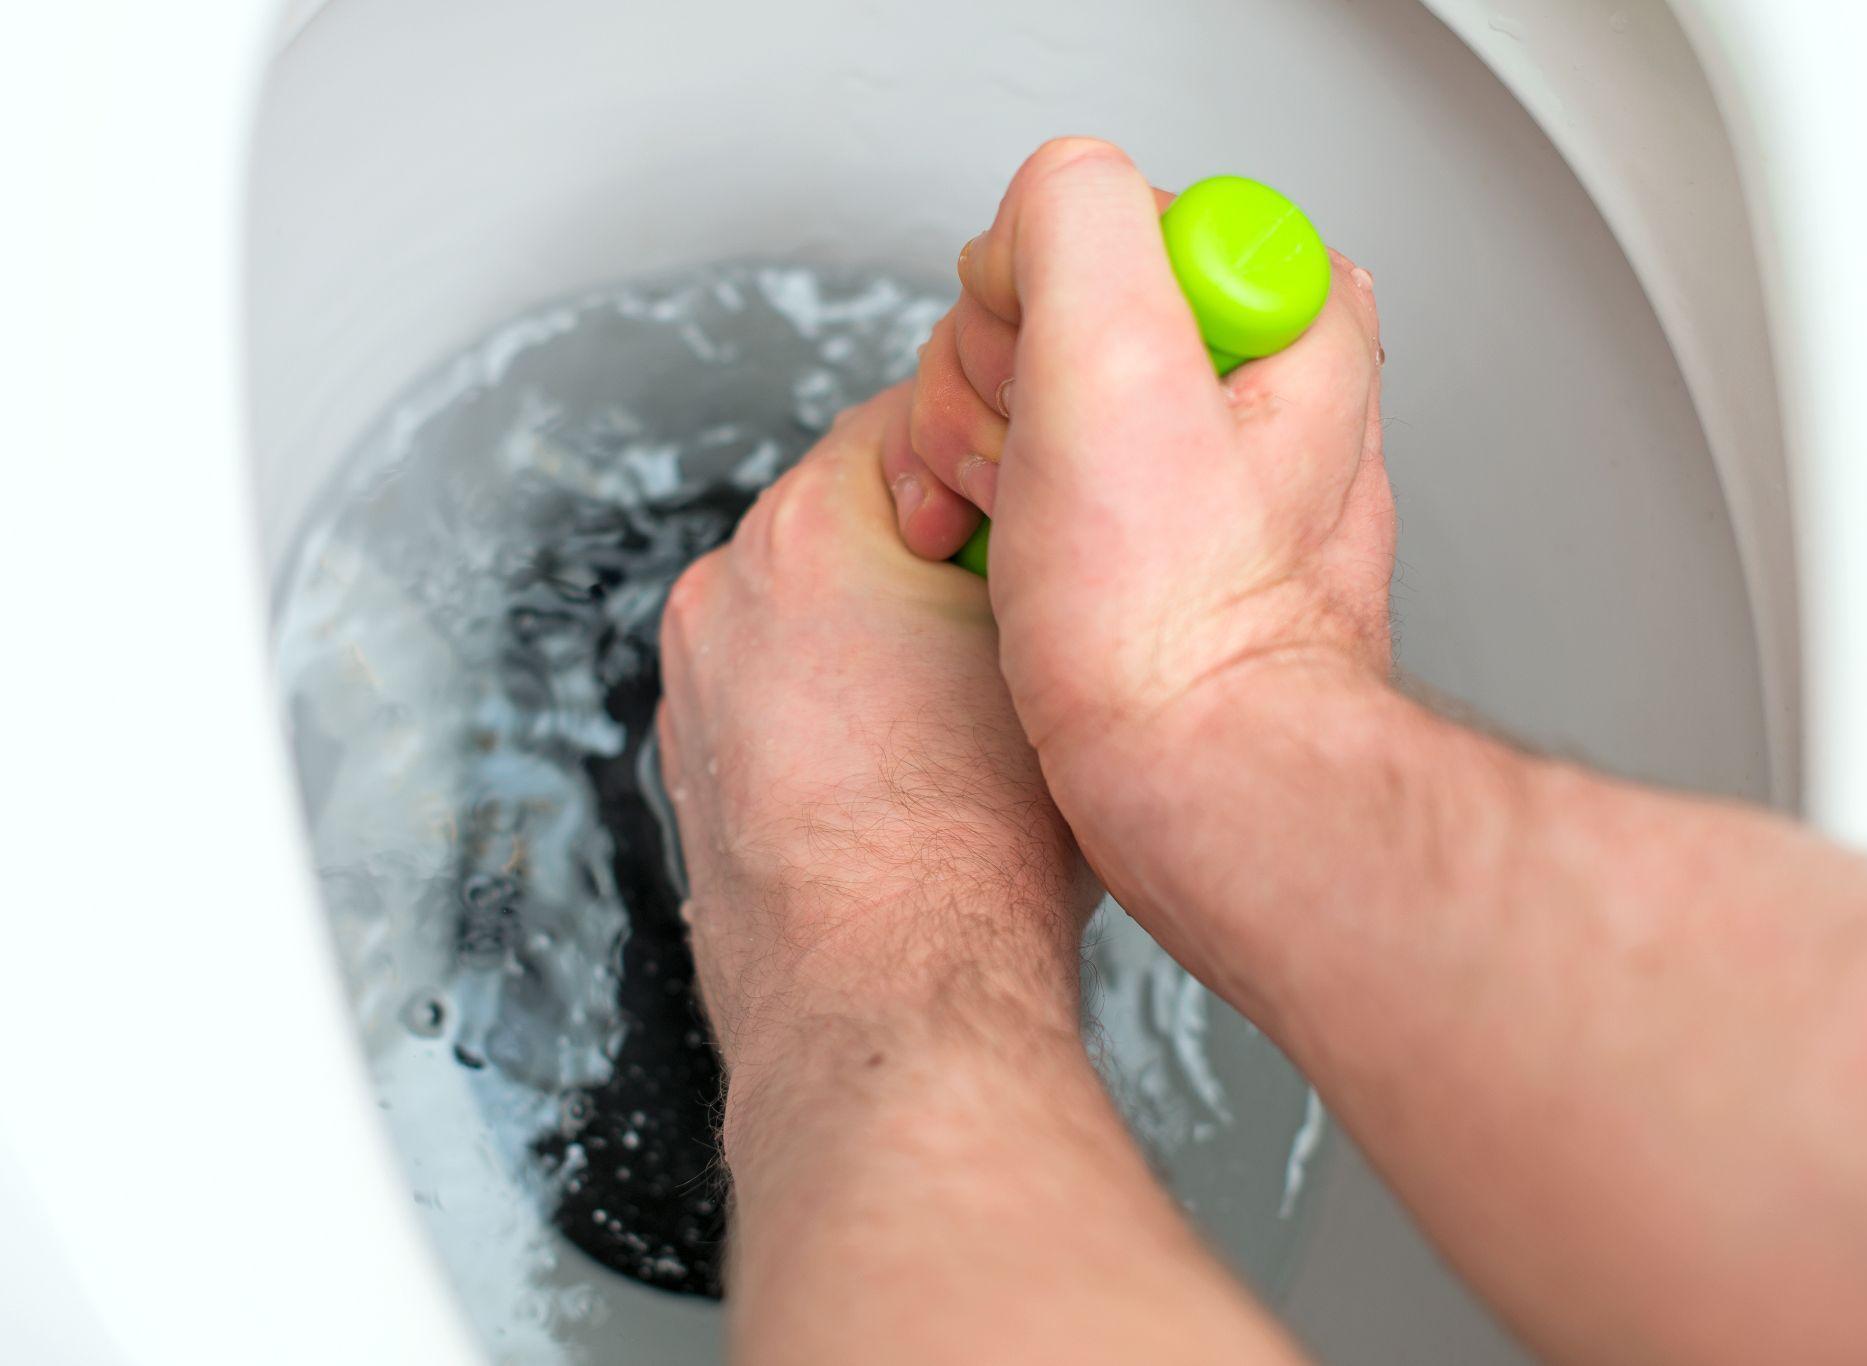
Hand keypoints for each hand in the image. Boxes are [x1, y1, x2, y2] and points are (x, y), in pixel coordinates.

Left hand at [657, 383, 1097, 1133]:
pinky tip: (897, 765)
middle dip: (927, 543)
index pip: (907, 413)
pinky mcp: (692, 761)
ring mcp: (698, 681)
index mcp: (814, 529)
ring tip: (955, 704)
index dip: (990, 448)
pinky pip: (771, 688)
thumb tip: (1066, 514)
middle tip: (1011, 607)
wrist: (889, 998)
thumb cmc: (972, 852)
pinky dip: (826, 702)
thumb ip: (1044, 552)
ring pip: (805, 603)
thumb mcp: (1058, 653)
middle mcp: (730, 590)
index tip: (1034, 492)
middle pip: (848, 509)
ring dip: (872, 623)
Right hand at [886, 139, 1389, 973]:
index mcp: (1281, 311)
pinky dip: (991, 508)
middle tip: (1043, 475)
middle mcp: (1251, 378)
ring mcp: (1195, 461)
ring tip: (1030, 532)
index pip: (1094, 219)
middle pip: (1046, 302)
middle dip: (1001, 388)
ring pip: (1022, 386)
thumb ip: (1076, 216)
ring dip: (983, 455)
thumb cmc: (1171, 624)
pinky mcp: (1144, 531)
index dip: (1039, 301)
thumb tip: (1037, 219)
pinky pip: (1025, 467)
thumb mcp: (1116, 360)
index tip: (1061, 393)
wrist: (1185, 783)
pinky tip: (1014, 559)